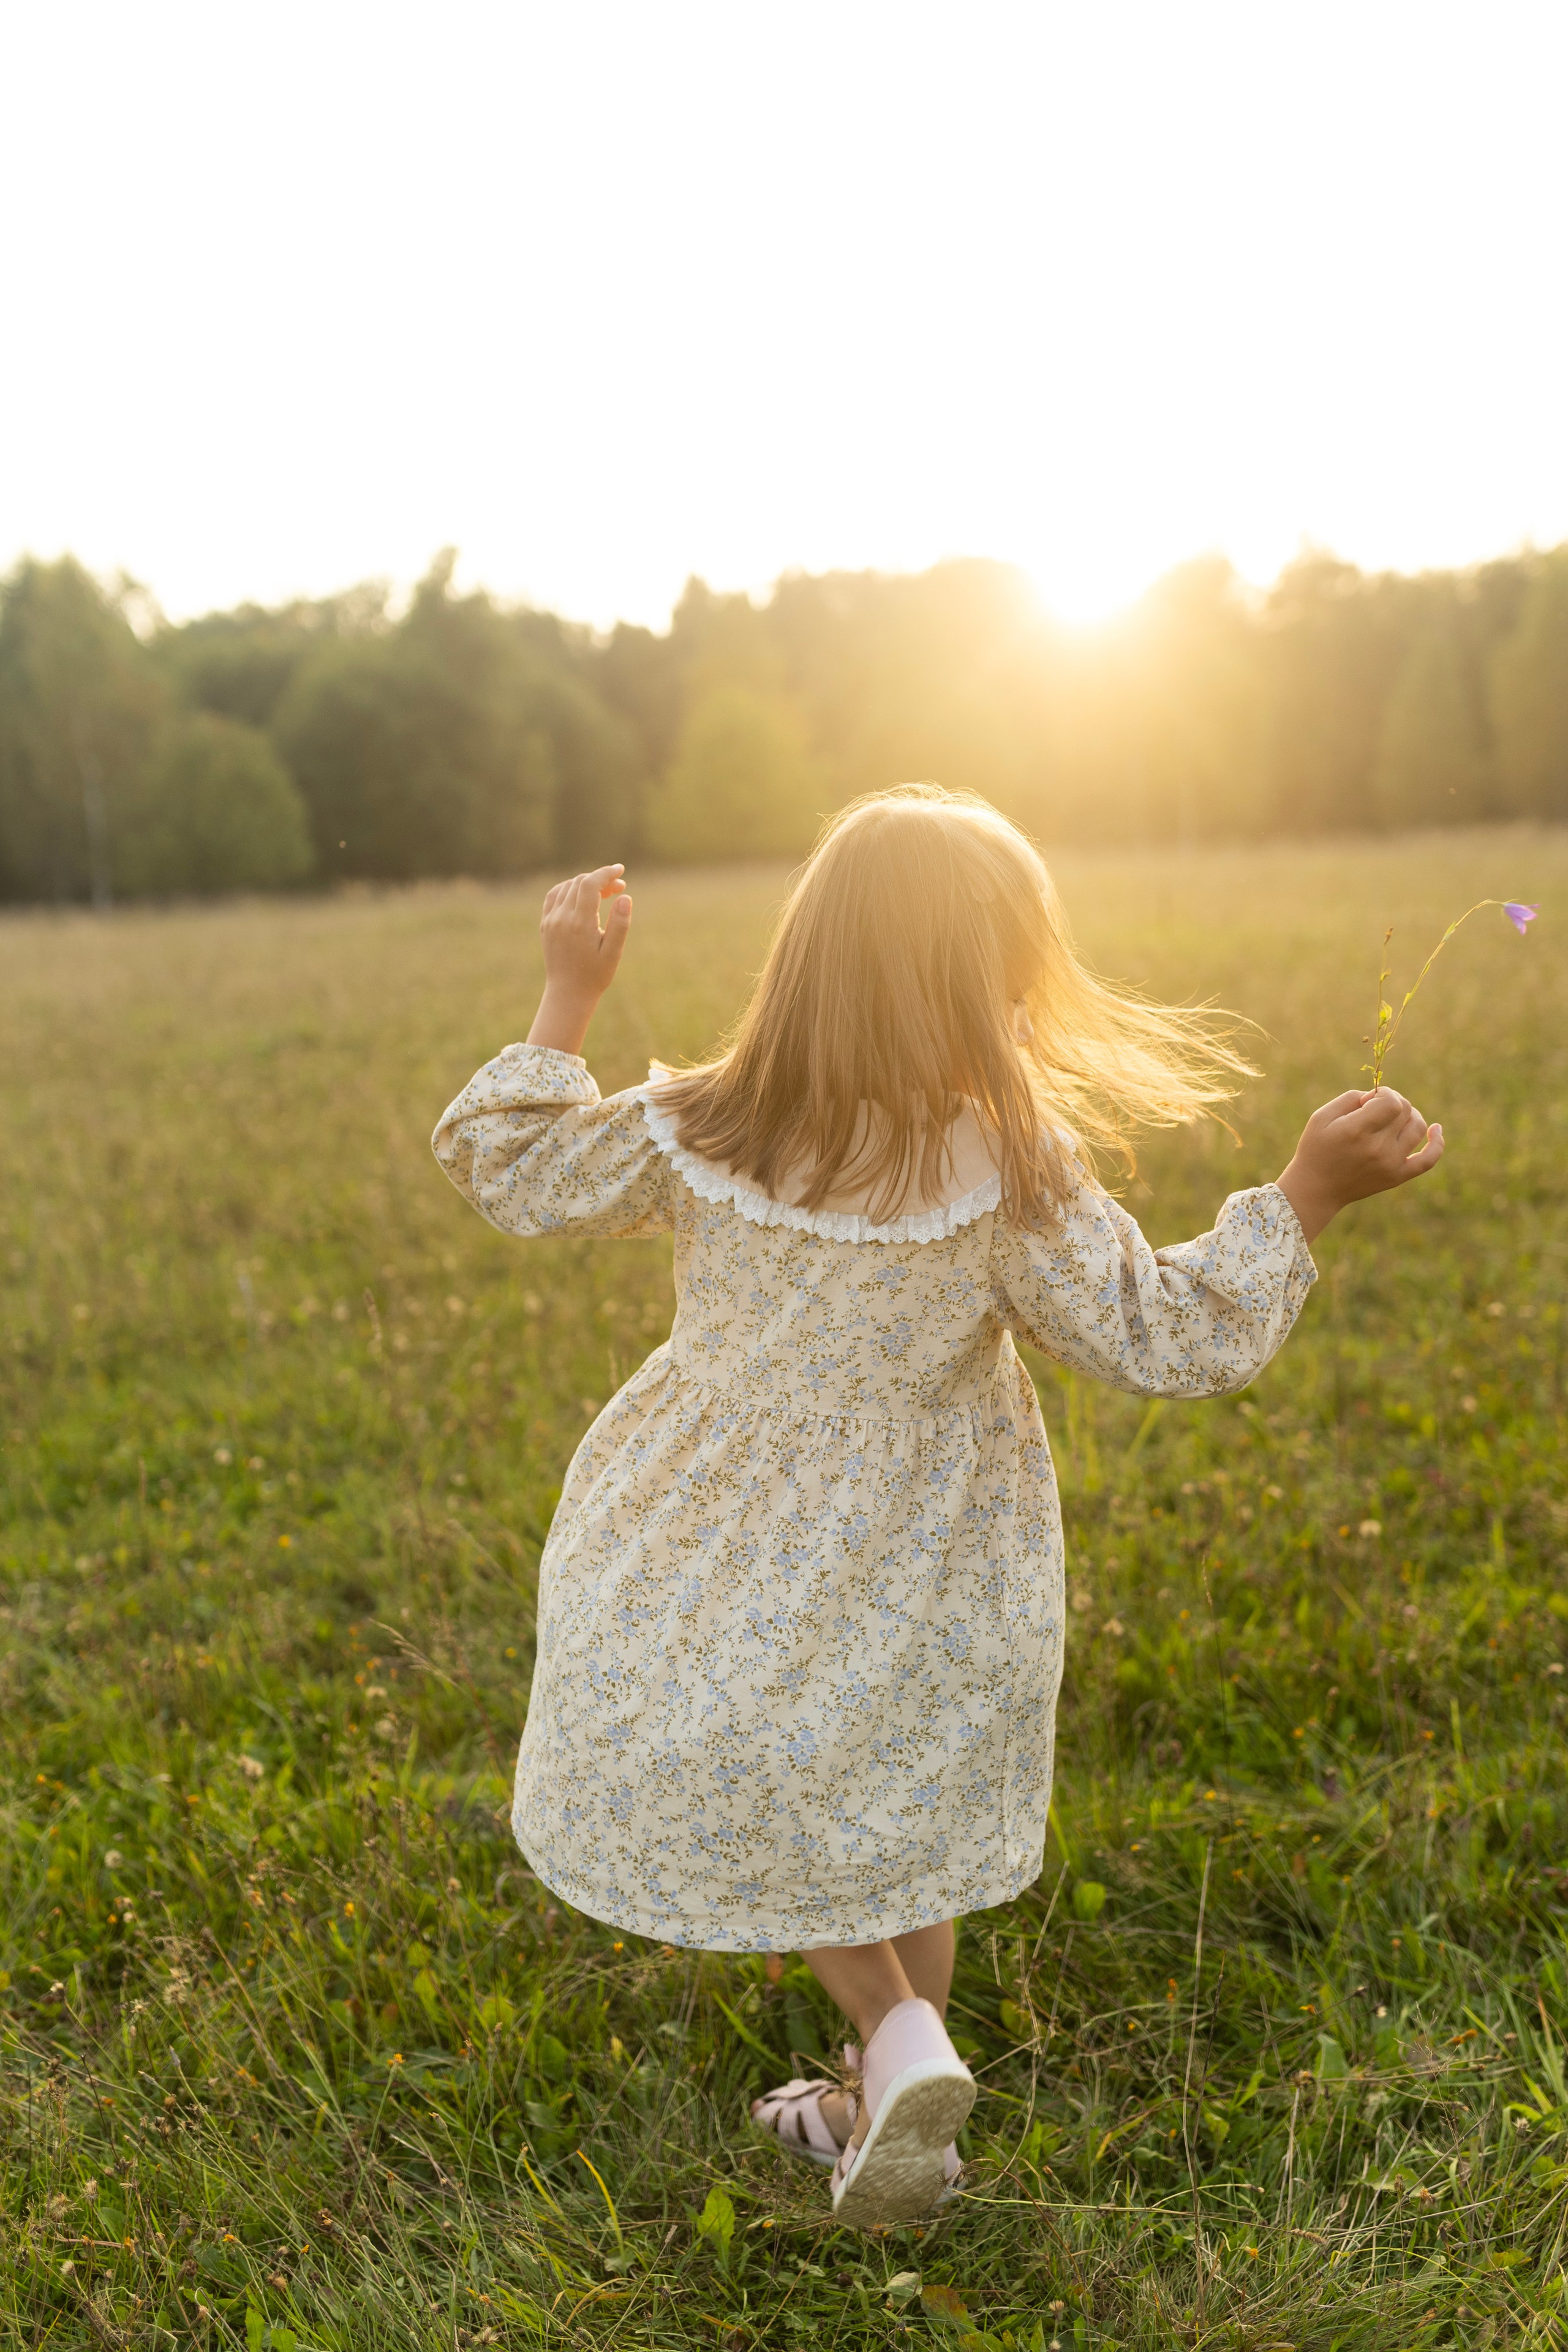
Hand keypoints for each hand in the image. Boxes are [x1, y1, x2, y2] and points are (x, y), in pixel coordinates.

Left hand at [525, 864, 631, 1054]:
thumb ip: (620, 923)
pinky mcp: (545, 924)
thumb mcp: (613, 952)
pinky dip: (569, 889)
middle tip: (619, 888)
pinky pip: (554, 896)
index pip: (590, 884)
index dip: (606, 873)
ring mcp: (551, 920)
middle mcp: (561, 918)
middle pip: (579, 882)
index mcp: (579, 923)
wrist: (568, 993)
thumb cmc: (595, 975)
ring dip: (586, 883)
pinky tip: (582, 895)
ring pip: (567, 887)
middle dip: (600, 879)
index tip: (621, 870)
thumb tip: (625, 896)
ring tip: (604, 893)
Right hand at [1275, 1087, 1444, 1243]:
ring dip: (1410, 1116)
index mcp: (1357, 1131)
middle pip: (1405, 1111)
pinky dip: (1437, 1144)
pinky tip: (1436, 1130)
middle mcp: (1377, 1149)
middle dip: (1393, 1101)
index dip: (1385, 1093)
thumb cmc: (1316, 1148)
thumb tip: (1379, 1095)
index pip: (1392, 1102)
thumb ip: (1352, 1098)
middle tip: (1376, 1108)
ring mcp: (1391, 1165)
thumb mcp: (1322, 1116)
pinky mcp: (1397, 1177)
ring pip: (1418, 1128)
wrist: (1316, 1189)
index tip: (1370, 1099)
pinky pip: (1428, 1160)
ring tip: (1394, 1118)